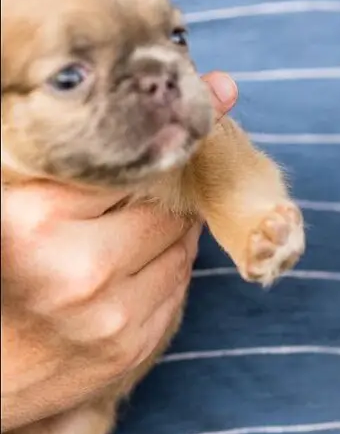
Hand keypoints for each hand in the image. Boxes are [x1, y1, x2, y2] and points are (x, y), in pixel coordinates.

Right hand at [0, 72, 237, 431]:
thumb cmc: (7, 266)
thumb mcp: (25, 197)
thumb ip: (93, 148)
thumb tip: (223, 86)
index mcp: (33, 220)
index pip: (133, 162)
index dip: (158, 138)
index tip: (189, 110)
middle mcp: (78, 270)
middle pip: (169, 204)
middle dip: (166, 187)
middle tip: (144, 181)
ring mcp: (111, 316)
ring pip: (183, 243)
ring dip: (170, 228)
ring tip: (122, 227)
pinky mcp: (133, 347)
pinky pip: (180, 283)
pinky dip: (166, 265)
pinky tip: (128, 265)